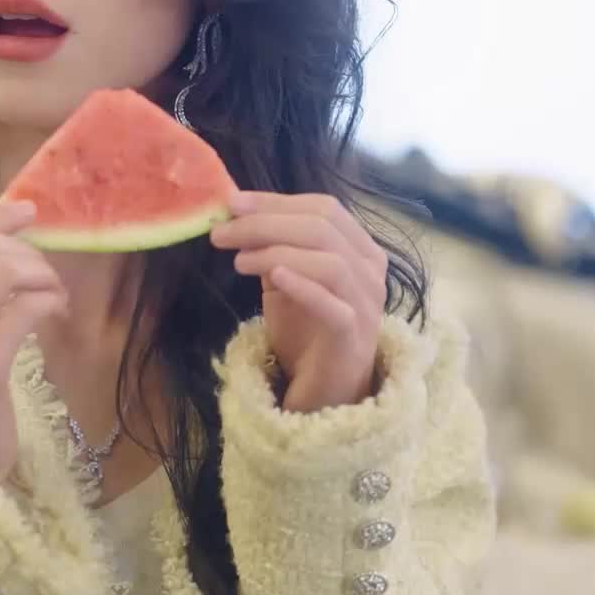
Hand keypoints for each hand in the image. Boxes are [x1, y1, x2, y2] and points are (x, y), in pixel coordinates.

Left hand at [210, 189, 385, 411]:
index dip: (276, 201)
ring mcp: (367, 305)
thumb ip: (271, 247)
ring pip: (330, 261)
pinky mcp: (353, 337)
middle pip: (323, 228)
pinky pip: (335, 305)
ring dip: (277, 252)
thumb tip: (235, 212)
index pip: (323, 209)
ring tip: (238, 261)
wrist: (322, 393)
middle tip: (222, 233)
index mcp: (360, 250)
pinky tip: (274, 276)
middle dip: (266, 223)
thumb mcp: (285, 281)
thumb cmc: (305, 334)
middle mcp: (371, 272)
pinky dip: (304, 285)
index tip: (231, 203)